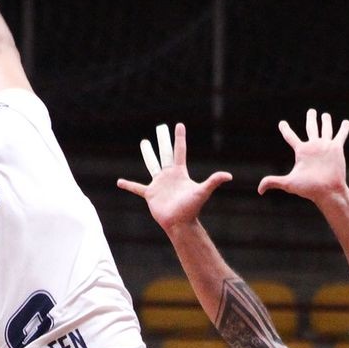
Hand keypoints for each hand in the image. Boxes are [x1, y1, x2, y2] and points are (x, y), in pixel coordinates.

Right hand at [116, 122, 231, 230]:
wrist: (179, 223)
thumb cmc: (191, 209)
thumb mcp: (202, 192)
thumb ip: (213, 181)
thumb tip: (229, 176)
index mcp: (179, 172)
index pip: (179, 151)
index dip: (179, 138)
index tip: (179, 124)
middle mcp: (169, 175)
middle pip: (165, 153)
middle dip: (163, 141)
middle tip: (160, 128)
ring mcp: (159, 184)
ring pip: (152, 165)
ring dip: (148, 154)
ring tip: (144, 142)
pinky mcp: (150, 194)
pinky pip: (137, 188)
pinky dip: (129, 185)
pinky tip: (119, 182)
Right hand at [257, 108, 348, 202]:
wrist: (329, 190)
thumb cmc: (308, 188)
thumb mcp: (289, 184)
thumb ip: (273, 182)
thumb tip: (259, 190)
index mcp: (302, 150)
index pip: (290, 136)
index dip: (285, 129)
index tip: (282, 123)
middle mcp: (314, 144)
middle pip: (311, 127)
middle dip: (311, 118)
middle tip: (311, 111)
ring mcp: (327, 144)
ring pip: (326, 128)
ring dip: (326, 121)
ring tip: (325, 116)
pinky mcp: (338, 148)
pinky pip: (341, 134)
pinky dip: (343, 128)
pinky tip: (345, 123)